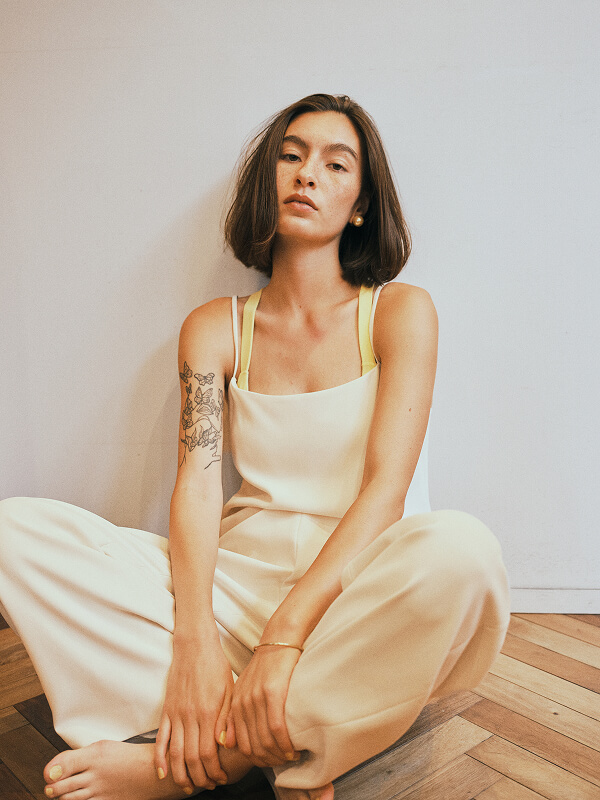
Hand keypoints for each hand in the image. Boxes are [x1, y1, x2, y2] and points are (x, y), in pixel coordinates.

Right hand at [155, 636, 232, 790]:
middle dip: (200, 777)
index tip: (221, 778)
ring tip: (188, 786)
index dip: (214, 770)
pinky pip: (161, 739)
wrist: (195, 646)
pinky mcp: (167, 710)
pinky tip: (162, 773)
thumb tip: (225, 745)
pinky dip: (159, 758)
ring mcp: (176, 714)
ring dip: (180, 774)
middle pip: (190, 758)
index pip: (208, 753)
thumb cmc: (216, 666)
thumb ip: (227, 718)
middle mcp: (190, 716)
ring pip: (174, 753)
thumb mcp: (230, 690)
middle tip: (209, 785)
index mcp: (209, 712)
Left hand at [227, 645, 301, 766]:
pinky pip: (277, 729)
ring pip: (265, 742)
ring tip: (291, 757)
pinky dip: (286, 744)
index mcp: (235, 705)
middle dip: (269, 761)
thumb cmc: (266, 666)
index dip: (257, 760)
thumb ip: (235, 715)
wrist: (279, 640)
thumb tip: (227, 743)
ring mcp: (257, 700)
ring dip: (279, 755)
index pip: (241, 746)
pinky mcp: (273, 694)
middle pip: (253, 747)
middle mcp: (243, 704)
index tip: (271, 763)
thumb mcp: (245, 689)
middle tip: (283, 764)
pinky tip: (294, 748)